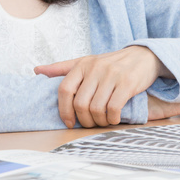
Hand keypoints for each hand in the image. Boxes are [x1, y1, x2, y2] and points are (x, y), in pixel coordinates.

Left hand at [34, 46, 169, 128]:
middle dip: (84, 120)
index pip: (65, 89)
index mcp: (83, 64)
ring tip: (103, 121)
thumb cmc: (111, 63)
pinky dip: (112, 119)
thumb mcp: (86, 61)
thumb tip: (36, 70)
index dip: (64, 110)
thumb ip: (62, 68)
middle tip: (90, 124)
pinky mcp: (127, 83)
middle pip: (80, 103)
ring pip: (96, 108)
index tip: (69, 122)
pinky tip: (114, 118)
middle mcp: (95, 68)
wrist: (143, 56)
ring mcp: (112, 75)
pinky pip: (113, 108)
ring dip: (99, 121)